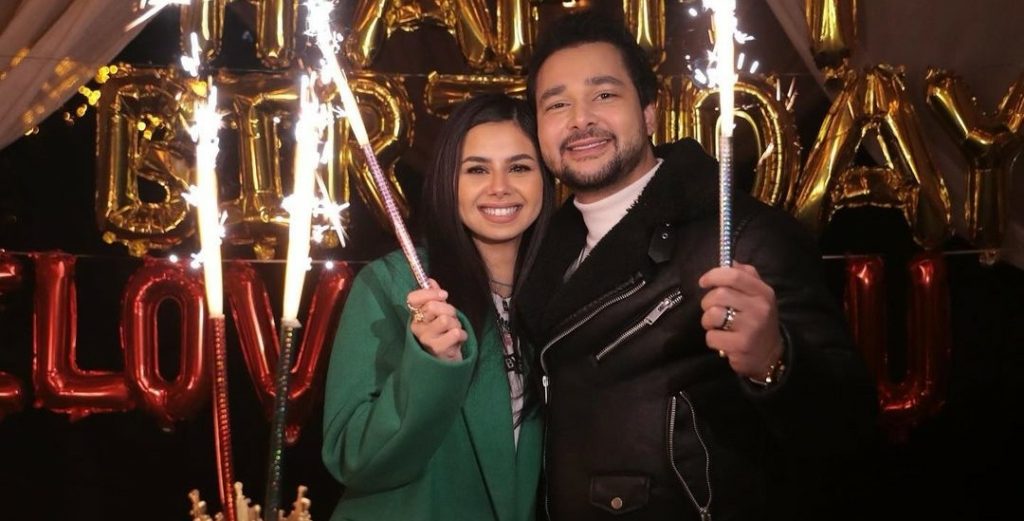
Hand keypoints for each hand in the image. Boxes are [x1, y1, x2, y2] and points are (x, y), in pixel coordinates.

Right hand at [406, 279, 466, 360]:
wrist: (447, 360)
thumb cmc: (444, 334)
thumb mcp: (439, 313)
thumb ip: (434, 297)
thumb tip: (430, 281)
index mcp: (415, 316)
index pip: (412, 298)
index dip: (429, 293)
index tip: (444, 294)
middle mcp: (417, 327)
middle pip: (432, 307)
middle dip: (449, 309)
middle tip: (452, 317)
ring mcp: (426, 339)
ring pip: (446, 320)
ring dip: (456, 324)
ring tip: (454, 330)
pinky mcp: (437, 349)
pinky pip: (454, 333)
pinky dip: (462, 335)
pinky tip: (458, 340)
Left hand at [698, 261, 783, 379]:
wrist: (770, 355)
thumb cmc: (758, 321)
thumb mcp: (758, 296)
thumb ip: (745, 276)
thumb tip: (728, 261)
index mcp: (762, 292)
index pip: (734, 275)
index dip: (713, 275)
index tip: (703, 282)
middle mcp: (759, 308)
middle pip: (719, 295)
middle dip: (707, 302)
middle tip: (712, 310)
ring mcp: (751, 327)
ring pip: (712, 315)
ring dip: (707, 321)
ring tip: (717, 326)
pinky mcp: (741, 345)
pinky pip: (712, 337)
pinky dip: (712, 339)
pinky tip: (723, 341)